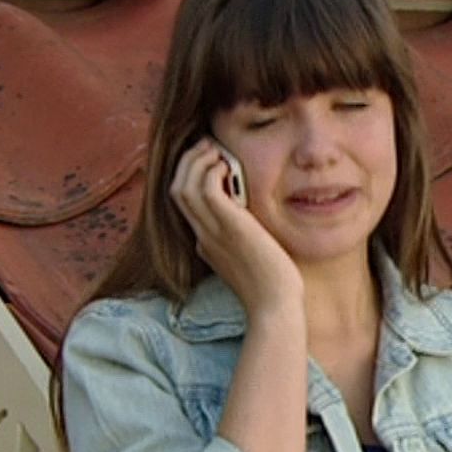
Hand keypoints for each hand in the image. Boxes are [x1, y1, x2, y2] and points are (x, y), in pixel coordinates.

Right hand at [170, 138, 302, 312]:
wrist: (275, 305)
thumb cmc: (273, 285)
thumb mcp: (253, 257)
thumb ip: (246, 237)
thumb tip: (253, 218)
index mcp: (206, 243)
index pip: (185, 204)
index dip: (191, 177)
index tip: (209, 161)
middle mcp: (203, 236)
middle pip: (176, 190)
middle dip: (188, 162)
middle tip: (208, 146)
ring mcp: (212, 232)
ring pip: (183, 186)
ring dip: (196, 161)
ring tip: (215, 149)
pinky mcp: (228, 227)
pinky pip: (205, 188)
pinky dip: (210, 171)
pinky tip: (228, 166)